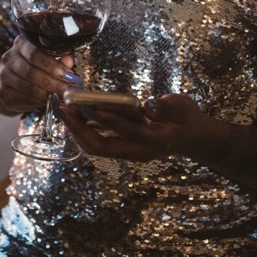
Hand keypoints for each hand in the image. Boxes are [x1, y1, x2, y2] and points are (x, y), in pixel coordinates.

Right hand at [0, 36, 78, 113]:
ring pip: (29, 88)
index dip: (53, 66)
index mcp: (20, 43)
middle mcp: (9, 58)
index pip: (35, 53)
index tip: (68, 75)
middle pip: (31, 72)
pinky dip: (40, 102)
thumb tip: (68, 61)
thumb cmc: (37, 65)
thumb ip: (59, 58)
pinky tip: (49, 101)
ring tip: (62, 96)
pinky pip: (25, 100)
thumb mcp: (49, 57)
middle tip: (68, 89)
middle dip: (53, 83)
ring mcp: (4, 76)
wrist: (14, 77)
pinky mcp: (4, 93)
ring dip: (48, 94)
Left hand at [61, 92, 220, 162]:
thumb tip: (149, 105)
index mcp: (156, 141)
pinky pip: (98, 141)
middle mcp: (139, 151)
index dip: (108, 118)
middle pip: (101, 147)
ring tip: (61, 107)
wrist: (195, 139)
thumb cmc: (189, 120)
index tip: (90, 104)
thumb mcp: (184, 108)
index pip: (128, 131)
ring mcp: (130, 152)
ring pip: (95, 146)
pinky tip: (73, 112)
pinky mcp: (124, 147)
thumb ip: (166, 107)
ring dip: (76, 128)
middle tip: (63, 107)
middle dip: (78, 128)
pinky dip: (83, 128)